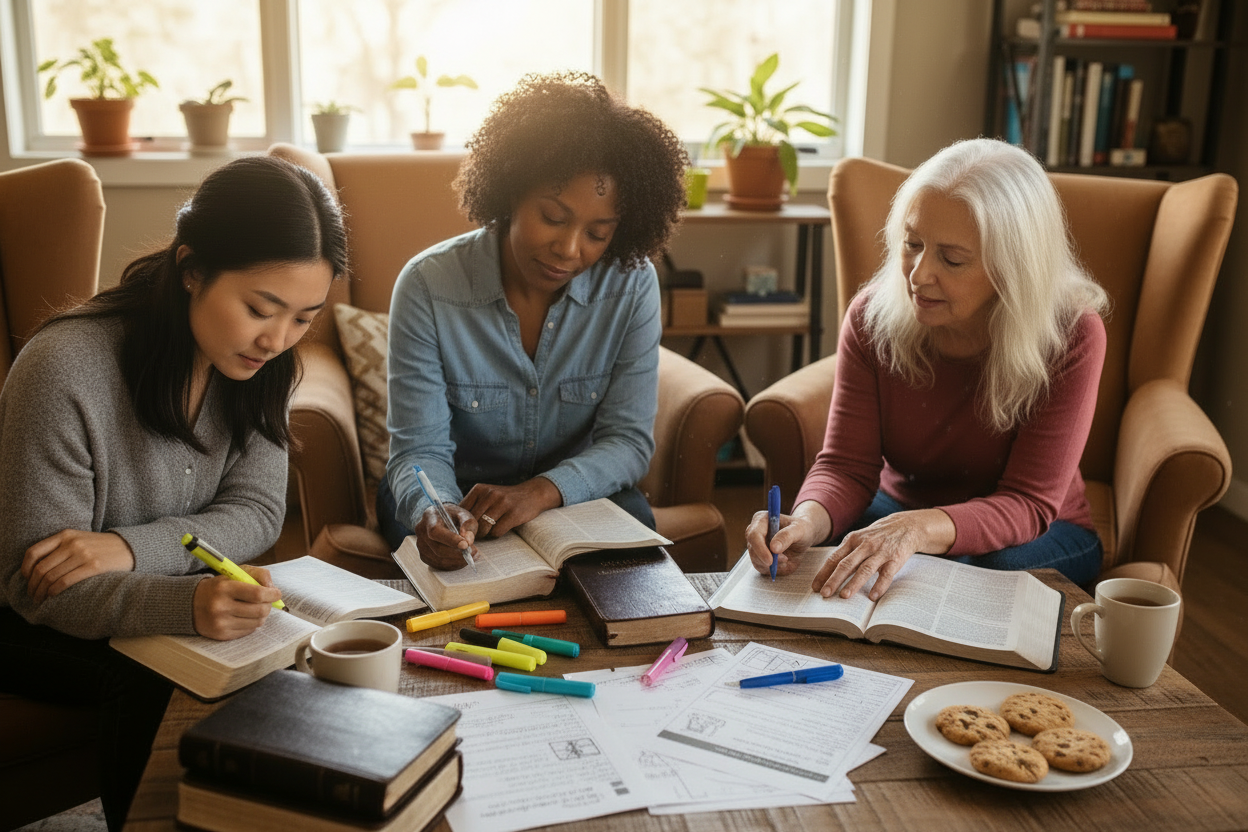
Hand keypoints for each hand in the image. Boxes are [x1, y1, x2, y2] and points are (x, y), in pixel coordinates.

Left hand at [22, 529, 135, 603]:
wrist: (129, 547)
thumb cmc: (101, 547)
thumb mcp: (79, 539)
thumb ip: (60, 547)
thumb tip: (37, 568)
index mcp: (65, 535)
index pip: (34, 552)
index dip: (25, 569)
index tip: (26, 579)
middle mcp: (72, 543)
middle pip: (40, 568)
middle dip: (33, 585)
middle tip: (33, 595)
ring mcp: (83, 554)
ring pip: (51, 576)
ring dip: (42, 591)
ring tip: (41, 599)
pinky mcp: (93, 566)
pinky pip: (65, 581)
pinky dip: (54, 591)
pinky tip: (53, 595)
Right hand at [192, 565, 281, 639]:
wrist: (191, 604)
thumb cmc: (219, 587)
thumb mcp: (235, 573)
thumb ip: (257, 574)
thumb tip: (273, 589)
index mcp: (224, 588)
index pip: (257, 594)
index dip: (272, 594)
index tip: (277, 593)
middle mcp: (221, 606)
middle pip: (260, 610)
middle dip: (268, 605)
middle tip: (266, 601)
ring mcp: (220, 623)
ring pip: (257, 622)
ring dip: (262, 615)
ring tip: (255, 608)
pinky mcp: (221, 635)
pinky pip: (248, 631)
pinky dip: (252, 623)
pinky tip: (245, 616)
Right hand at [415, 503, 478, 569]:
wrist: (441, 519)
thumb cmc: (453, 516)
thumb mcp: (463, 514)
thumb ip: (468, 525)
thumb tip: (468, 541)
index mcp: (430, 517)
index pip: (436, 531)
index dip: (450, 540)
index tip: (466, 545)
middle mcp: (421, 531)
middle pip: (438, 548)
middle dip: (458, 554)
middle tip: (474, 553)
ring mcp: (420, 545)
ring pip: (439, 559)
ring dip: (457, 561)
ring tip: (472, 556)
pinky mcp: (424, 556)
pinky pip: (438, 565)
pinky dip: (453, 565)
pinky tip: (463, 560)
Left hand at [460, 477, 562, 538]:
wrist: (532, 493)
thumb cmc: (506, 499)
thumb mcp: (488, 495)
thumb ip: (473, 506)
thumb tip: (455, 526)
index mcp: (479, 489)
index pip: (461, 511)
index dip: (461, 524)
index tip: (465, 530)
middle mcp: (490, 494)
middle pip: (472, 522)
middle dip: (473, 531)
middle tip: (477, 535)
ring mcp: (502, 503)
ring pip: (483, 528)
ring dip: (485, 534)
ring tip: (489, 531)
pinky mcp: (513, 513)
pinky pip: (497, 532)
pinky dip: (497, 534)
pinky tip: (502, 528)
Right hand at [744, 501, 829, 577]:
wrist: (803, 537)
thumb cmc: (801, 528)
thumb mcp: (799, 529)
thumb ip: (787, 536)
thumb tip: (773, 548)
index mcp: (761, 519)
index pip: (753, 534)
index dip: (760, 548)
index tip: (770, 560)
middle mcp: (755, 532)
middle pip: (752, 549)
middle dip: (767, 558)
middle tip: (785, 560)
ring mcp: (756, 545)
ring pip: (756, 560)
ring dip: (772, 564)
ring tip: (787, 558)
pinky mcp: (759, 557)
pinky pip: (761, 567)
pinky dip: (773, 568)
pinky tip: (783, 562)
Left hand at [811, 508, 954, 600]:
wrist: (906, 526)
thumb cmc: (878, 536)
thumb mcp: (859, 539)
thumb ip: (846, 553)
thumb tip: (828, 574)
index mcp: (853, 540)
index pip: (834, 558)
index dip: (824, 573)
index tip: (815, 587)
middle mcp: (865, 545)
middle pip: (846, 564)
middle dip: (833, 580)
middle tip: (824, 594)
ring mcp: (881, 552)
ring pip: (865, 569)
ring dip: (854, 583)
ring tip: (844, 596)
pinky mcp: (895, 559)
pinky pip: (886, 574)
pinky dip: (879, 585)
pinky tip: (873, 597)